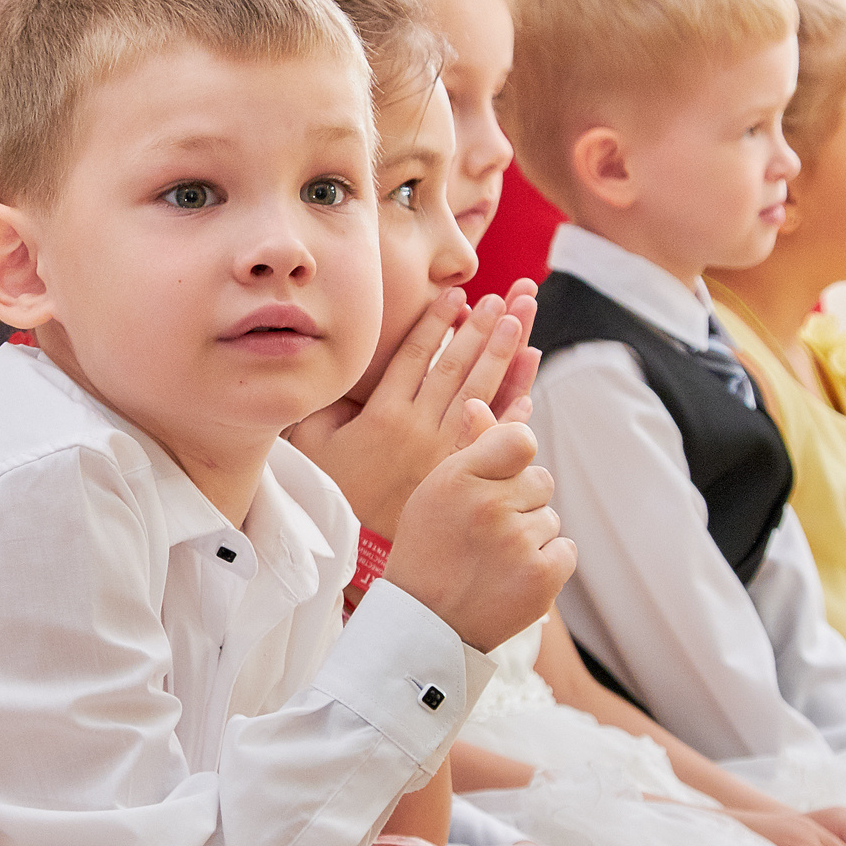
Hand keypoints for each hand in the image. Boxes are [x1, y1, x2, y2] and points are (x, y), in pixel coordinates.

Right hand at [288, 285, 533, 534]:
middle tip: (504, 296)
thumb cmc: (337, 489)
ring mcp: (446, 449)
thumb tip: (335, 367)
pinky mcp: (466, 470)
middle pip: (455, 367)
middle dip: (480, 328)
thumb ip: (325, 402)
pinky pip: (497, 432)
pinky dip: (515, 403)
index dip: (436, 323)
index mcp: (383, 415)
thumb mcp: (315, 441)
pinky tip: (529, 376)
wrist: (366, 550)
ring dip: (503, 353)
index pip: (415, 357)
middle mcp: (419, 427)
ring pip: (480, 391)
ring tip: (519, 318)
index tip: (457, 295)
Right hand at [382, 419, 575, 653]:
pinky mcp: (543, 577)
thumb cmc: (428, 550)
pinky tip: (511, 575)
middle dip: (520, 501)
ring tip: (492, 559)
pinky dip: (546, 562)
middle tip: (483, 531)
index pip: (521, 439)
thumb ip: (469, 449)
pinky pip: (565, 548)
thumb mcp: (435, 492)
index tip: (499, 476)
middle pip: (540, 480)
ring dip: (530, 535)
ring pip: (550, 517)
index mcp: (457, 478)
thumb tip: (481, 403)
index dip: (514, 457)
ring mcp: (519, 542)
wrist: (425, 626)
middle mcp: (489, 506)